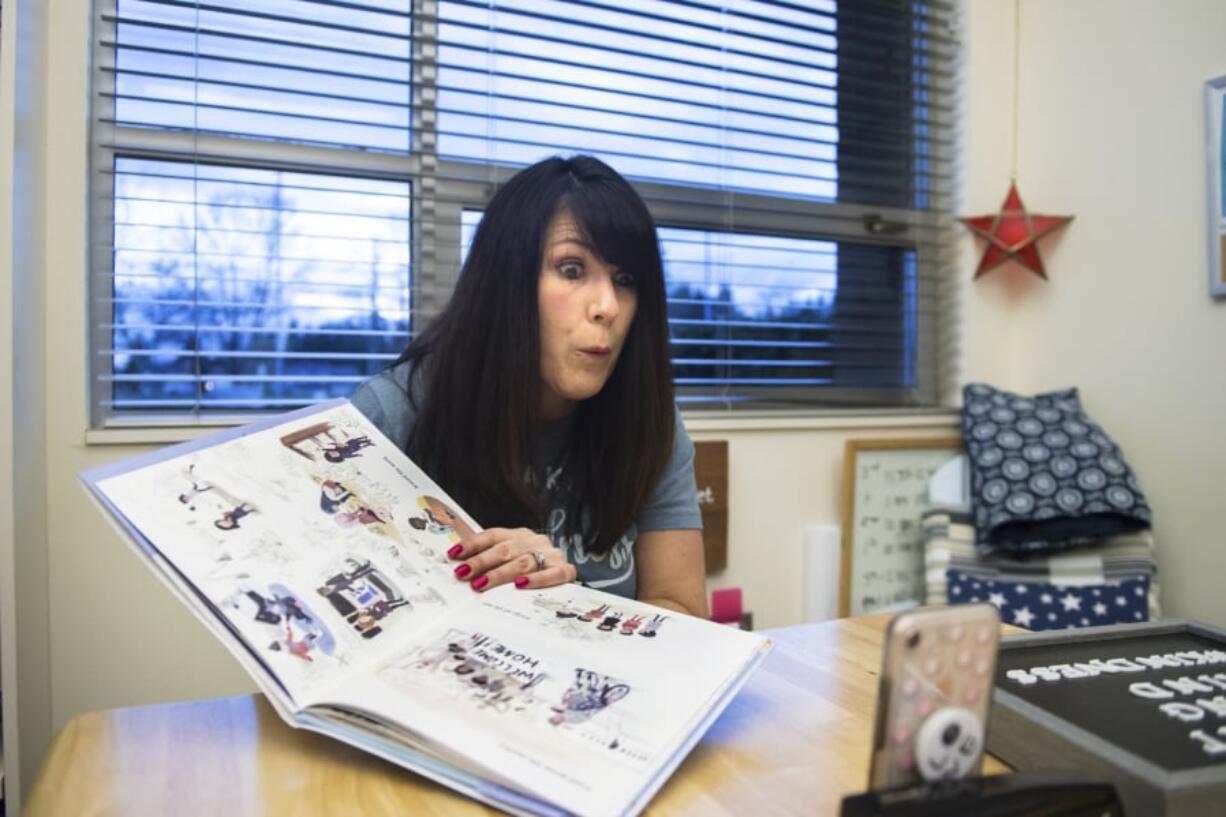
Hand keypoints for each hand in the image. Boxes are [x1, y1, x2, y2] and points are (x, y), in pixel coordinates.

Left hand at [447, 527, 575, 592]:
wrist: (566, 577)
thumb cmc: (531, 570)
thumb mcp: (511, 559)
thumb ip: (488, 560)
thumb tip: (456, 563)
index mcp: (520, 535)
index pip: (493, 535)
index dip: (472, 544)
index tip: (453, 554)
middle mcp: (535, 542)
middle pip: (505, 549)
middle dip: (481, 561)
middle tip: (462, 573)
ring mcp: (552, 555)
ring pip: (523, 562)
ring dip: (500, 574)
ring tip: (481, 584)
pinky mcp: (566, 570)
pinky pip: (552, 574)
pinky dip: (536, 579)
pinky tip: (520, 585)